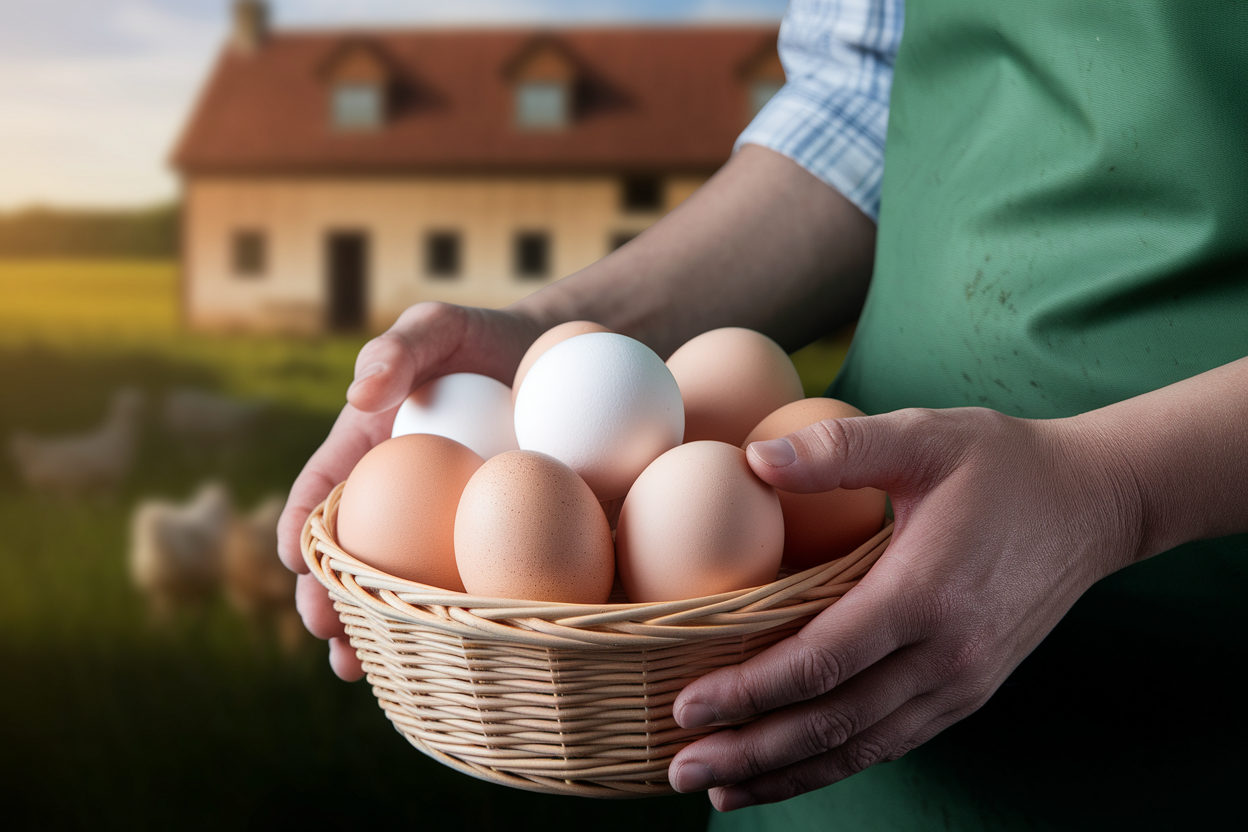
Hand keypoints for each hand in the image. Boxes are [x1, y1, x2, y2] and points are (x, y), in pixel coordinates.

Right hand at [277, 302, 544, 679]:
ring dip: (374, 633)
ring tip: (360, 670)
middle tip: (326, 633)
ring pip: (397, 591)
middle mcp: (393, 504)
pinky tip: (453, 655)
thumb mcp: (438, 328)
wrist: (553, 360)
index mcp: (364, 456)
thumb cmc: (481, 339)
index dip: (297, 532)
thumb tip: (358, 392)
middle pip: (348, 561)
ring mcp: (439, 531)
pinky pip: (467, 587)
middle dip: (327, 601)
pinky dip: (453, 625)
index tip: (293, 564)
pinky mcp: (492, 545)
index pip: (317, 497)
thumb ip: (399, 348)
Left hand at [667, 406, 1146, 809]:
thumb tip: (751, 459)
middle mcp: (946, 655)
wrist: (1095, 504)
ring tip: (719, 788)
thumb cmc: (1003, 463)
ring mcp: (962, 683)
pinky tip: (789, 771)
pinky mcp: (968, 692)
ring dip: (785, 774)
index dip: (749, 692)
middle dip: (750, 751)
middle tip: (678, 768)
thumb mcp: (924, 436)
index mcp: (925, 592)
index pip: (821, 661)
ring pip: (860, 748)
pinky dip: (833, 765)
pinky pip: (890, 742)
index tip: (687, 707)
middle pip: (832, 722)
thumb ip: (839, 448)